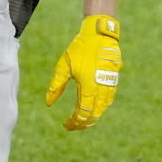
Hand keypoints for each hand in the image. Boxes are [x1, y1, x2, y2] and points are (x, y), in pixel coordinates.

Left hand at [45, 15, 121, 130]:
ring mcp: (110, 87)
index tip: (66, 125)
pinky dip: (100, 108)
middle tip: (73, 126)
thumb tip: (48, 103)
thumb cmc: (79, 50)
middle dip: (83, 124)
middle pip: (94, 115)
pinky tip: (93, 107)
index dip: (74, 122)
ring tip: (81, 119)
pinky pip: (108, 101)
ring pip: (102, 109)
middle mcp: (101, 91)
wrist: (99, 36)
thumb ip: (56, 86)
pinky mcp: (113, 81)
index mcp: (88, 88)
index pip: (82, 114)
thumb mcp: (64, 66)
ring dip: (92, 117)